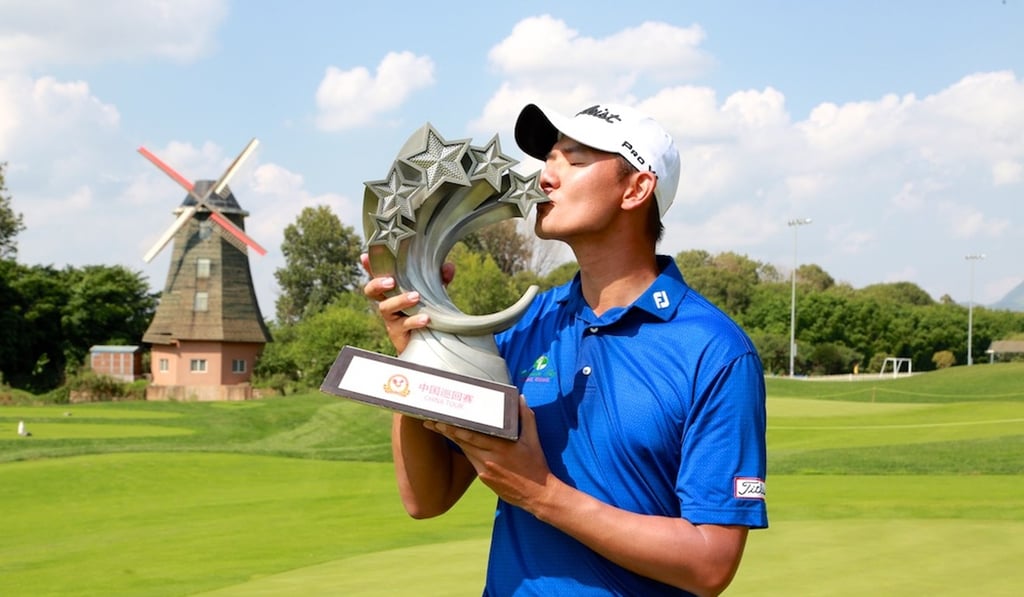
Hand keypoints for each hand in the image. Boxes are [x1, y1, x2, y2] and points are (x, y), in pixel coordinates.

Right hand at [361, 253, 453, 353]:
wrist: (425, 340)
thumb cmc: (424, 310)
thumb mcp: (431, 292)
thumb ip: (439, 279)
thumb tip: (448, 266)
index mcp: (392, 290)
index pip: (378, 275)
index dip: (369, 267)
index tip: (364, 257)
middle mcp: (387, 302)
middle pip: (371, 291)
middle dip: (377, 284)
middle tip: (391, 281)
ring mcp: (391, 318)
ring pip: (386, 307)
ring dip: (400, 300)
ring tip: (415, 297)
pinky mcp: (397, 332)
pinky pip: (403, 325)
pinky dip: (414, 320)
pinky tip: (425, 318)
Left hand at [425, 397, 555, 513]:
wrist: (537, 495)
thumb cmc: (535, 465)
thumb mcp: (533, 440)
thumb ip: (526, 417)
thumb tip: (520, 398)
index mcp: (501, 447)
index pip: (472, 435)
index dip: (455, 428)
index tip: (442, 420)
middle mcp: (489, 458)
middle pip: (463, 442)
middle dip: (446, 431)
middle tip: (430, 422)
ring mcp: (484, 470)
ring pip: (465, 451)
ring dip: (452, 439)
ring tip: (438, 428)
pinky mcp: (483, 478)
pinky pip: (471, 461)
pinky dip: (465, 451)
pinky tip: (457, 443)